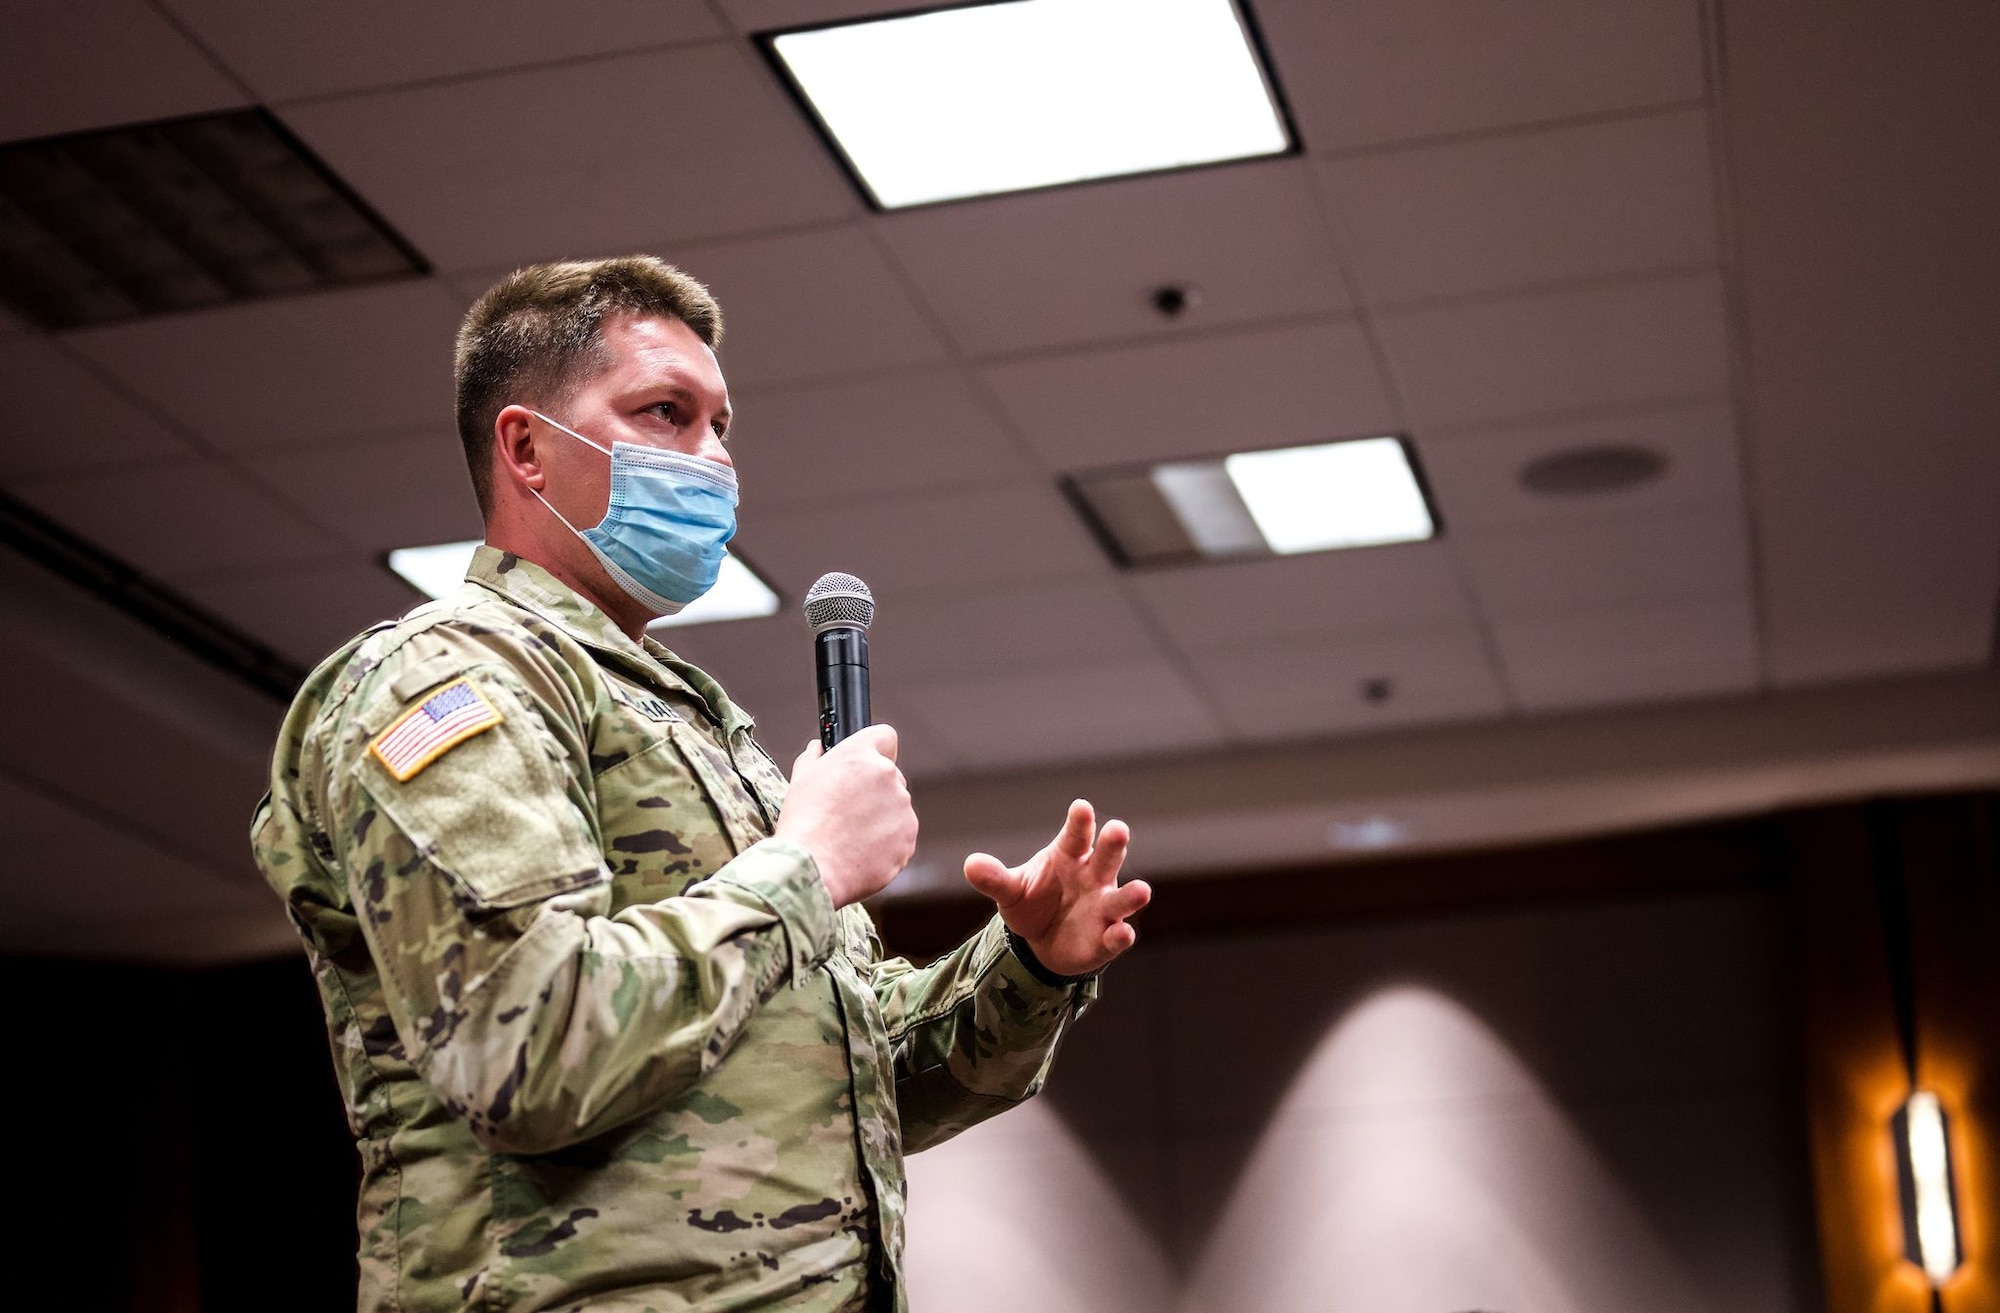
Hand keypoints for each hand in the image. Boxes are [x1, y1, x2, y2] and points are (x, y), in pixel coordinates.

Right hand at [774, 725, 917, 907]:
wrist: (811, 867)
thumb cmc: (803, 823)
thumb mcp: (801, 778)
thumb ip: (815, 757)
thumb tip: (819, 749)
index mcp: (862, 756)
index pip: (884, 737)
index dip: (876, 749)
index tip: (868, 763)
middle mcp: (888, 777)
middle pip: (890, 777)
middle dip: (874, 791)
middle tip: (848, 811)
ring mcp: (902, 809)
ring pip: (896, 808)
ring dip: (881, 819)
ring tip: (851, 837)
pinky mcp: (908, 838)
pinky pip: (900, 837)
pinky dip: (886, 844)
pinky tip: (860, 852)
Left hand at [962, 800, 1149, 977]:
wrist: (1040, 942)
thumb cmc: (1033, 901)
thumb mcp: (1010, 890)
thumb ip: (994, 878)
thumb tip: (970, 865)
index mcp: (1069, 856)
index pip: (1076, 835)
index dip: (1080, 822)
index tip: (1081, 807)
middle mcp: (1092, 878)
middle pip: (1106, 858)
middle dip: (1113, 844)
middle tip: (1118, 828)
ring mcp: (1102, 908)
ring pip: (1120, 899)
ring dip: (1131, 895)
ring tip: (1142, 890)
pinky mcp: (1105, 939)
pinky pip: (1116, 936)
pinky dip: (1121, 935)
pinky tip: (1122, 933)